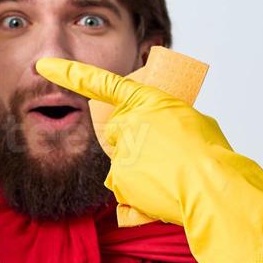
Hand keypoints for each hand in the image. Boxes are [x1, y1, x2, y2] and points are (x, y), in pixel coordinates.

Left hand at [36, 57, 262, 262]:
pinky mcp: (120, 175)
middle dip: (130, 144)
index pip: (103, 84)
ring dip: (139, 171)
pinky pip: (124, 186)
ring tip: (170, 179)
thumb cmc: (215, 159)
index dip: (71, 75)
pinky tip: (163, 195)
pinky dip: (139, 193)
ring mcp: (123, 149)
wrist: (216, 189)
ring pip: (121, 160)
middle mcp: (132, 121)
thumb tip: (157, 138)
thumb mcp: (195, 125)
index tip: (46, 67)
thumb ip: (168, 122)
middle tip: (162, 159)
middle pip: (115, 132)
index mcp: (153, 100)